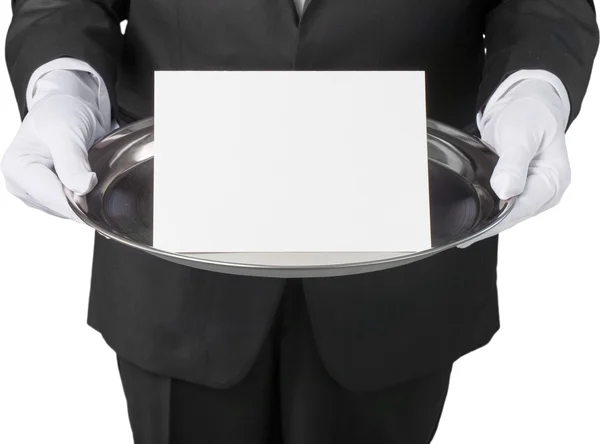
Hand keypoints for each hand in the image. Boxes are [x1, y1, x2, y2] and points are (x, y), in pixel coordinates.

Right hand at [1, 70, 108, 220]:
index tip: (101, 198)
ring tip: (94, 173)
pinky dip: (87, 196)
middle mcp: (23, 185)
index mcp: (18, 169)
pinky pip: (74, 205)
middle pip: (61, 207)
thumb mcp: (67, 131)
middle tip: (102, 179)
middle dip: (84, 199)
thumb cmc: (61, 113)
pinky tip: (91, 181)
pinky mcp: (53, 195)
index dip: (80, 203)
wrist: (69, 107)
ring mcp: (38, 193)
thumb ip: (72, 162)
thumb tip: (83, 188)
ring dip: (87, 197)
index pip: (52, 198)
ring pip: (70, 209)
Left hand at [458, 79, 570, 247]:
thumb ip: (513, 164)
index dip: (497, 221)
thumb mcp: (520, 135)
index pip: (523, 208)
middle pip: (515, 216)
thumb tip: (506, 191)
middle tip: (461, 236)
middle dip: (489, 226)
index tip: (475, 231)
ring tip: (462, 231)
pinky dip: (488, 210)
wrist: (526, 103)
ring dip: (487, 221)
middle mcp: (546, 190)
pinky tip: (471, 218)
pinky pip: (503, 205)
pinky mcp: (520, 189)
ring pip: (508, 213)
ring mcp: (533, 191)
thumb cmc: (529, 114)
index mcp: (553, 179)